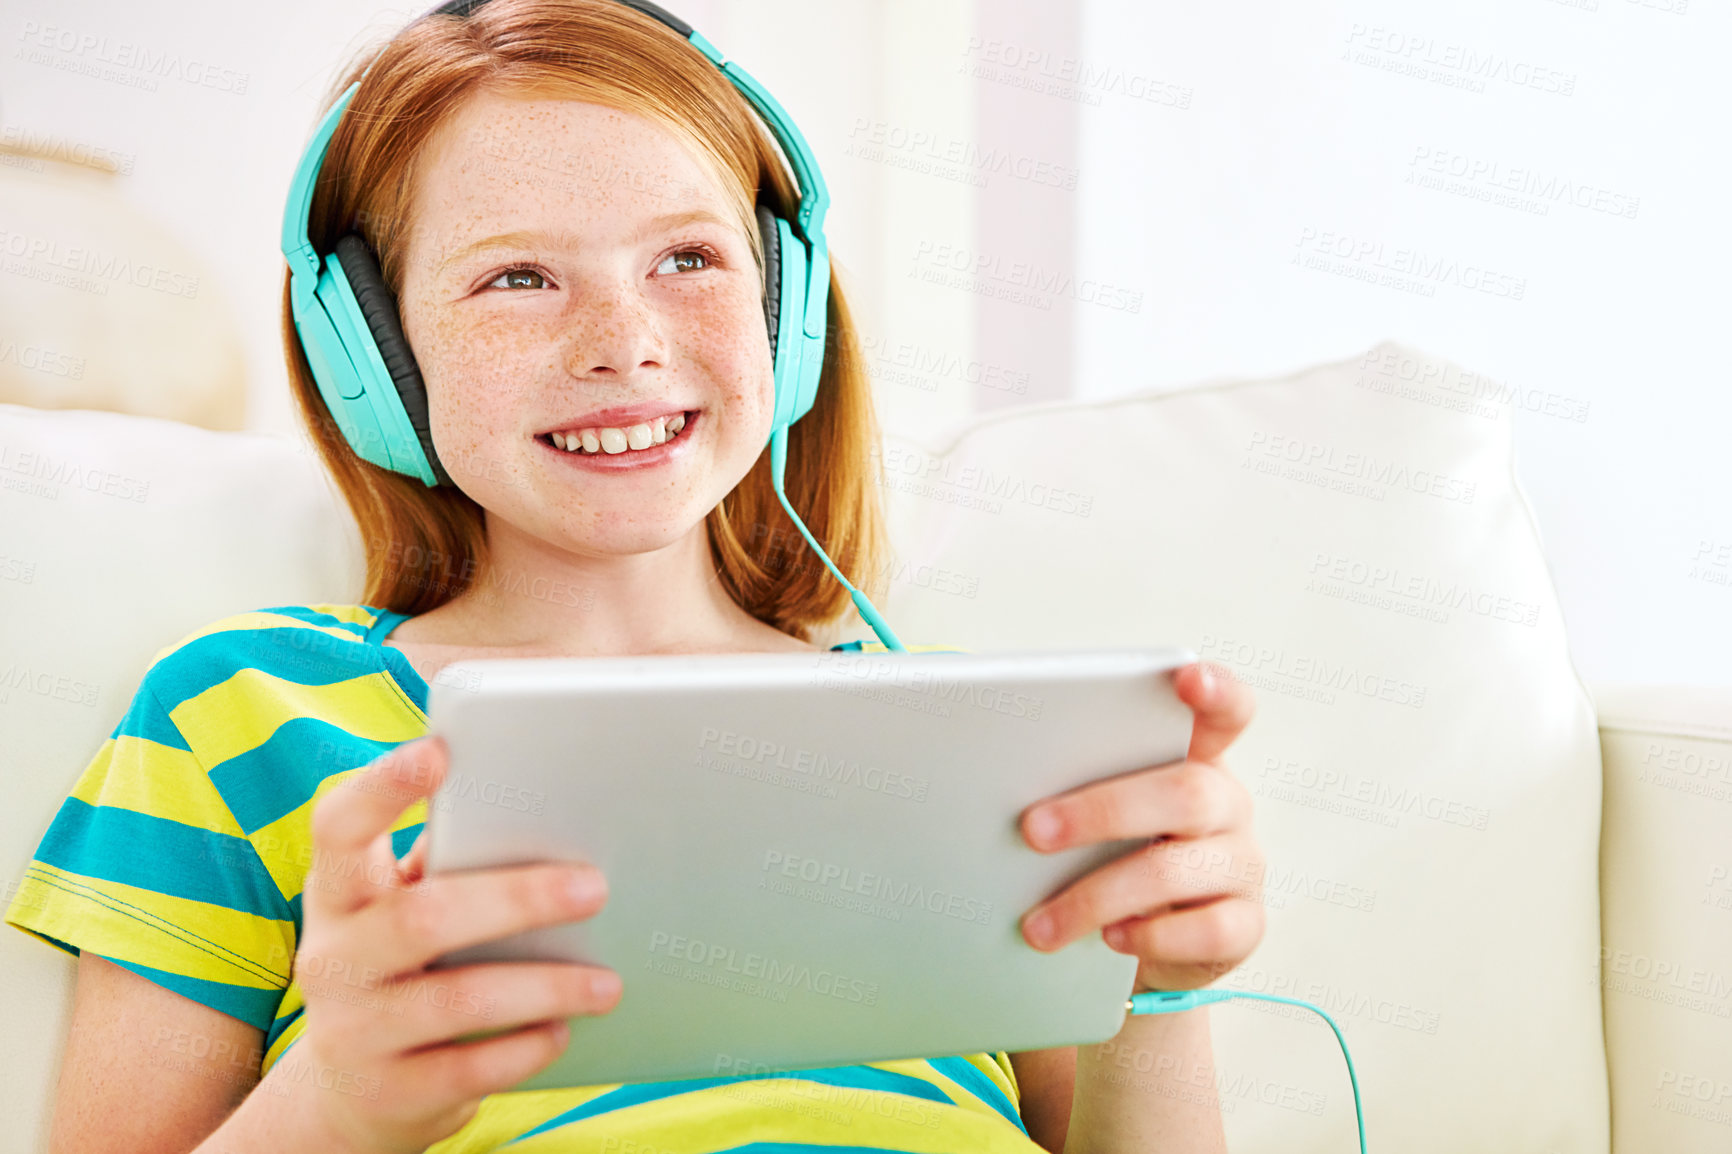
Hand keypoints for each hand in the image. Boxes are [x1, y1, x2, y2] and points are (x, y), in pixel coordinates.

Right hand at [280, 735, 622, 1153]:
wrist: (353, 1093)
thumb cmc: (403, 969)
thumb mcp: (401, 910)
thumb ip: (447, 861)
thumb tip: (536, 808)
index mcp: (339, 893)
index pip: (339, 827)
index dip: (382, 786)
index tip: (437, 750)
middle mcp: (333, 957)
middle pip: (422, 917)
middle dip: (517, 899)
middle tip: (595, 888)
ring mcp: (353, 1030)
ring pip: (457, 1000)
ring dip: (545, 986)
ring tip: (607, 982)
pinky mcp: (388, 1092)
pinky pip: (468, 1068)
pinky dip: (525, 1048)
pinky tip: (563, 1030)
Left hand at [1016, 663, 1264, 993]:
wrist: (1134, 945)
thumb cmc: (1102, 856)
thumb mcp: (1092, 811)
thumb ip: (1070, 780)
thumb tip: (991, 775)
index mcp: (1196, 759)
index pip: (1227, 712)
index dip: (1216, 691)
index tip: (1185, 677)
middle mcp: (1228, 805)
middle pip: (1185, 793)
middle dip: (1101, 811)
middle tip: (1032, 830)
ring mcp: (1242, 866)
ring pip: (1177, 870)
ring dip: (1096, 896)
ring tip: (1040, 923)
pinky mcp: (1244, 926)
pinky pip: (1205, 931)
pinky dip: (1149, 936)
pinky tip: (1109, 939)